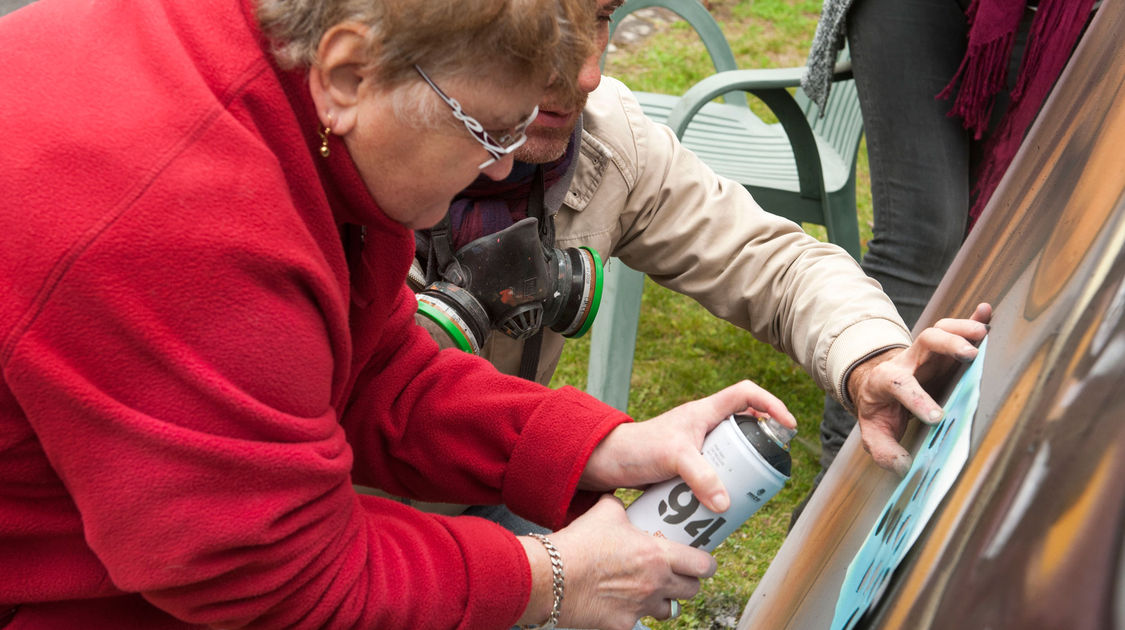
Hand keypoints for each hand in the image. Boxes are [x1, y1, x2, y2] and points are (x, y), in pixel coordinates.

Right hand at [519, 495, 717, 629]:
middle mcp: (655, 584)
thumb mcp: (604, 513)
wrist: (551, 576)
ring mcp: (640, 607)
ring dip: (664, 601)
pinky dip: (633, 613)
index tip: (704, 562)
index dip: (707, 564)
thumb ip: (620, 507)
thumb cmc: (579, 544)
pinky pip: (638, 622)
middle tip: (679, 576)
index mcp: (657, 555)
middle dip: (688, 583)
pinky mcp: (623, 625)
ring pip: (669, 611)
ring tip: (652, 591)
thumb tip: (619, 502)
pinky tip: (621, 603)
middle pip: (691, 591)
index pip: (702, 565)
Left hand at [579, 380, 794, 512]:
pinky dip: (720, 489)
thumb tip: (726, 504)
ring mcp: (694, 448)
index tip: (788, 425)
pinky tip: (722, 508)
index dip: (771, 404)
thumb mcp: (674, 457)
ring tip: (748, 494)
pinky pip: (712, 476)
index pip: (746, 394)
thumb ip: (700, 477)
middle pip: (744, 430)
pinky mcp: (684, 469)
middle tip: (770, 471)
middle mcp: (702, 427)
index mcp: (703, 412)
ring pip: (729, 457)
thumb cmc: (636, 448)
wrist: (605, 464)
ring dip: (740, 474)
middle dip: (760, 449)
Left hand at [848, 302, 990, 474]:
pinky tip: (986, 311)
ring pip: (940, 330)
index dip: (917, 400)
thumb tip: (903, 465)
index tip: (936, 417)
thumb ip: (884, 449)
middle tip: (970, 356)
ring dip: (962, 329)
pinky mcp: (941, 350)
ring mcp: (925, 353)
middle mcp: (907, 361)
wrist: (876, 387)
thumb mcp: (873, 432)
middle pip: (924, 343)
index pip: (900, 385)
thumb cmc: (879, 410)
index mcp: (886, 381)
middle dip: (947, 345)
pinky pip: (955, 328)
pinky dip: (972, 319)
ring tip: (983, 333)